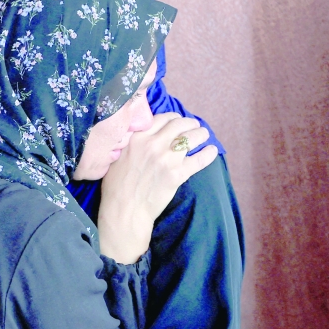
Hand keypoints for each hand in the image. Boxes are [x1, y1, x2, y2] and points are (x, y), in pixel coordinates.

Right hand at [98, 114, 217, 262]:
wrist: (124, 210)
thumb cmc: (116, 185)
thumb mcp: (117, 155)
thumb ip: (130, 142)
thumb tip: (141, 134)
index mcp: (137, 137)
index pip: (163, 118)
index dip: (174, 118)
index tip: (178, 121)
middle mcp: (153, 144)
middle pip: (180, 124)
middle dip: (190, 124)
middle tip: (194, 127)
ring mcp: (167, 159)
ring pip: (192, 137)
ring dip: (201, 134)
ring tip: (204, 136)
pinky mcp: (177, 174)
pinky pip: (199, 160)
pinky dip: (208, 154)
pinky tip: (212, 151)